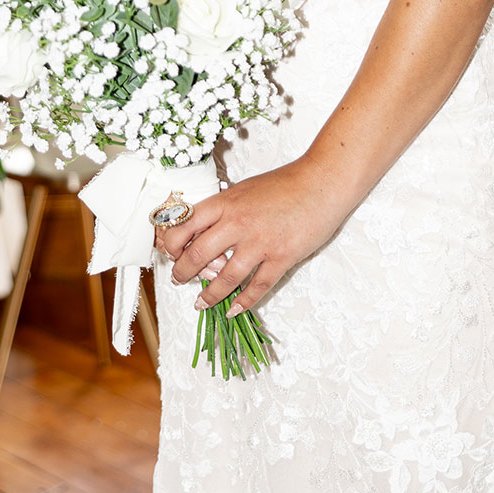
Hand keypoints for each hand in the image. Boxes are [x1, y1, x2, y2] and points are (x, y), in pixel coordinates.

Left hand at [155, 157, 347, 317]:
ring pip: (224, 278)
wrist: (322, 183)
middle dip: (182, 273)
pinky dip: (242, 303)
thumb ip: (224, 210)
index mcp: (226, 203)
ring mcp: (260, 243)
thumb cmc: (285, 184)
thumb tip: (201, 231)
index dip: (172, 245)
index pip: (184, 227)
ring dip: (208, 295)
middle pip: (197, 255)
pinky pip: (256, 288)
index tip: (171, 254)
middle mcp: (237, 223)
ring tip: (200, 303)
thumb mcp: (245, 189)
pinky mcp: (281, 258)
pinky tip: (233, 309)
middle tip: (179, 279)